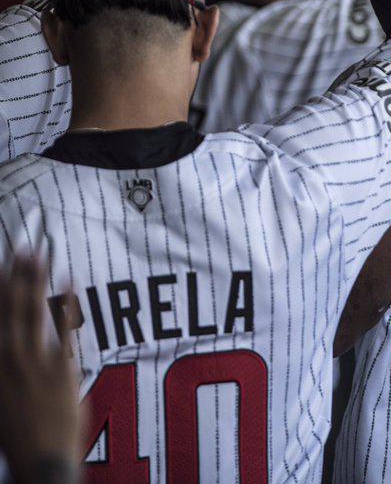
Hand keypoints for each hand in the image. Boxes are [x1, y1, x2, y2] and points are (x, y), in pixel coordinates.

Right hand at [0, 254, 80, 483]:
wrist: (40, 458)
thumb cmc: (17, 431)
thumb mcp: (0, 396)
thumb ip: (4, 366)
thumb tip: (7, 337)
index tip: (1, 264)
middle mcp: (9, 359)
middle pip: (9, 308)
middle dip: (14, 276)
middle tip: (22, 247)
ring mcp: (36, 362)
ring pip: (34, 312)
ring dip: (35, 281)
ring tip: (39, 254)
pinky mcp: (62, 368)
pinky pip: (64, 328)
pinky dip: (65, 303)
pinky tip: (68, 281)